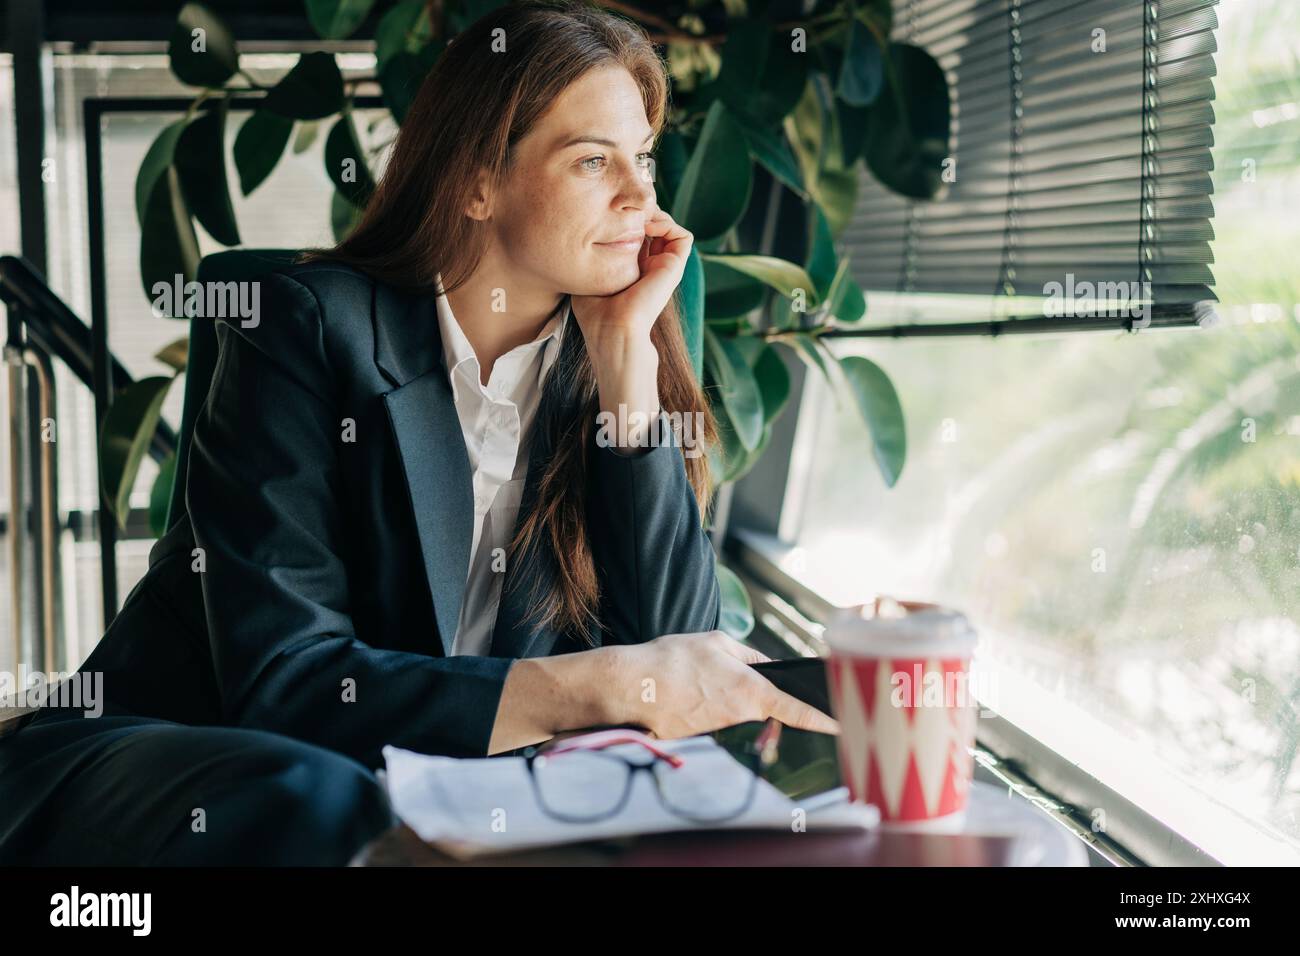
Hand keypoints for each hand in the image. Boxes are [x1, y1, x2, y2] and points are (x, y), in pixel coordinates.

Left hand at [570, 205, 693, 354]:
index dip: (627, 219)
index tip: (610, 215)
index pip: (637, 235)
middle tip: (624, 210)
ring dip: (655, 215)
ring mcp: (665, 267)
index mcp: (634, 270)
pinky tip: (646, 227)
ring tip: (635, 216)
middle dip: (641, 212)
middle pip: (655, 227)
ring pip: (670, 228)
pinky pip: (683, 236)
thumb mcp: (590, 277)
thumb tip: (588, 236)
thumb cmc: (595, 312)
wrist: (612, 329)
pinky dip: (668, 225)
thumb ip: (594, 258)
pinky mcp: (674, 268)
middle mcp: (652, 267)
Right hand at [601, 630, 841, 738]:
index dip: (824, 721)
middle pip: (762, 711)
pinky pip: (711, 723)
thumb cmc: (671, 659)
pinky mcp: (699, 740)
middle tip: (717, 681)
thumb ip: (749, 656)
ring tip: (693, 682)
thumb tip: (766, 667)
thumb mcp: (716, 642)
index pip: (798, 711)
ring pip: (734, 716)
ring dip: (720, 701)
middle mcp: (741, 716)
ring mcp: (720, 731)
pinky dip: (701, 709)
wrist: (629, 687)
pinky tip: (682, 695)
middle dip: (751, 698)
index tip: (844, 729)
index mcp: (751, 690)